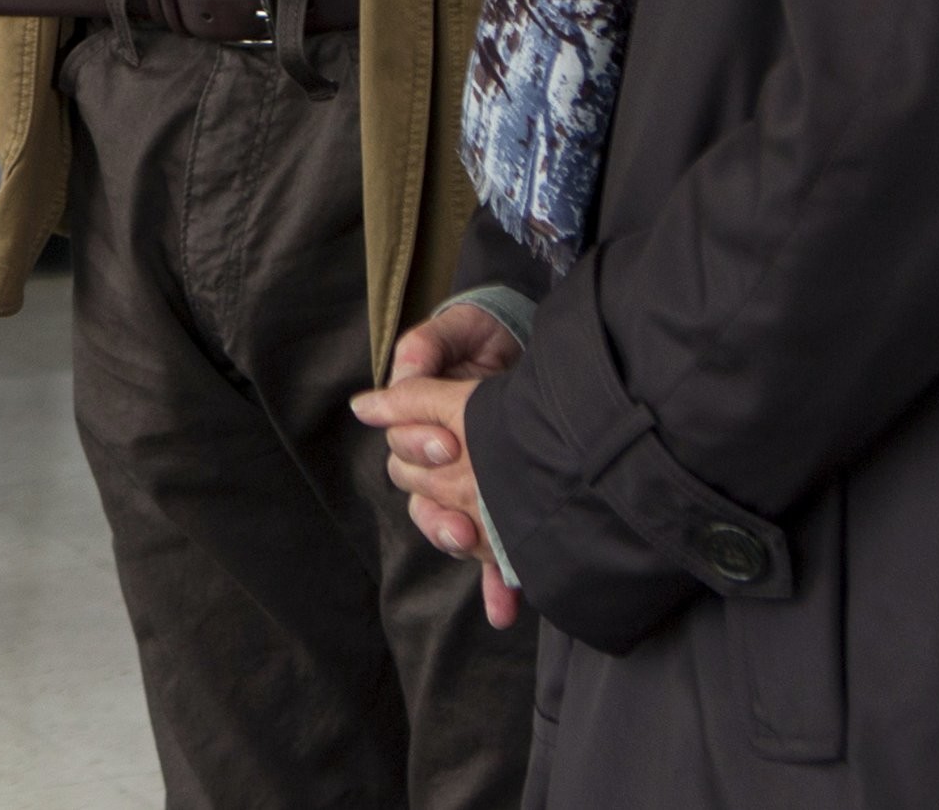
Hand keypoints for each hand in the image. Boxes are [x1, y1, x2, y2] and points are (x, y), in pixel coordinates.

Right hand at [355, 342, 520, 630]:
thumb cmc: (486, 336)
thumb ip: (429, 346)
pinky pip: (492, 557)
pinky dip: (497, 585)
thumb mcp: (459, 329)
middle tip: (464, 485)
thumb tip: (404, 371)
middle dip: (439, 495)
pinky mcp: (502, 510)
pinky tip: (505, 609)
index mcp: (421, 421)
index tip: (449, 444)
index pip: (403, 444)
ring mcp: (470, 489)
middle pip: (420, 491)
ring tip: (469, 543)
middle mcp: (440, 461)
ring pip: (446, 526)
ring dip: (456, 540)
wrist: (535, 354)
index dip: (420, 446)